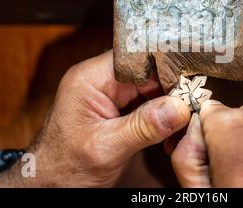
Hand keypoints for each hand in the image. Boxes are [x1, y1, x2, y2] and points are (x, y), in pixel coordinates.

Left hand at [0, 50, 190, 186]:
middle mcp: (100, 79)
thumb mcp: (106, 148)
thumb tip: (179, 107)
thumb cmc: (65, 167)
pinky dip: (160, 113)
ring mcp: (108, 92)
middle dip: (170, 87)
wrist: (49, 183)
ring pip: (149, 86)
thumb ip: (143, 127)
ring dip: (168, 101)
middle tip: (193, 103)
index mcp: (90, 78)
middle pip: (146, 70)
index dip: (164, 66)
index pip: (136, 58)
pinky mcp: (116, 106)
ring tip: (185, 116)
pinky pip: (145, 101)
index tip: (189, 81)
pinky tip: (172, 125)